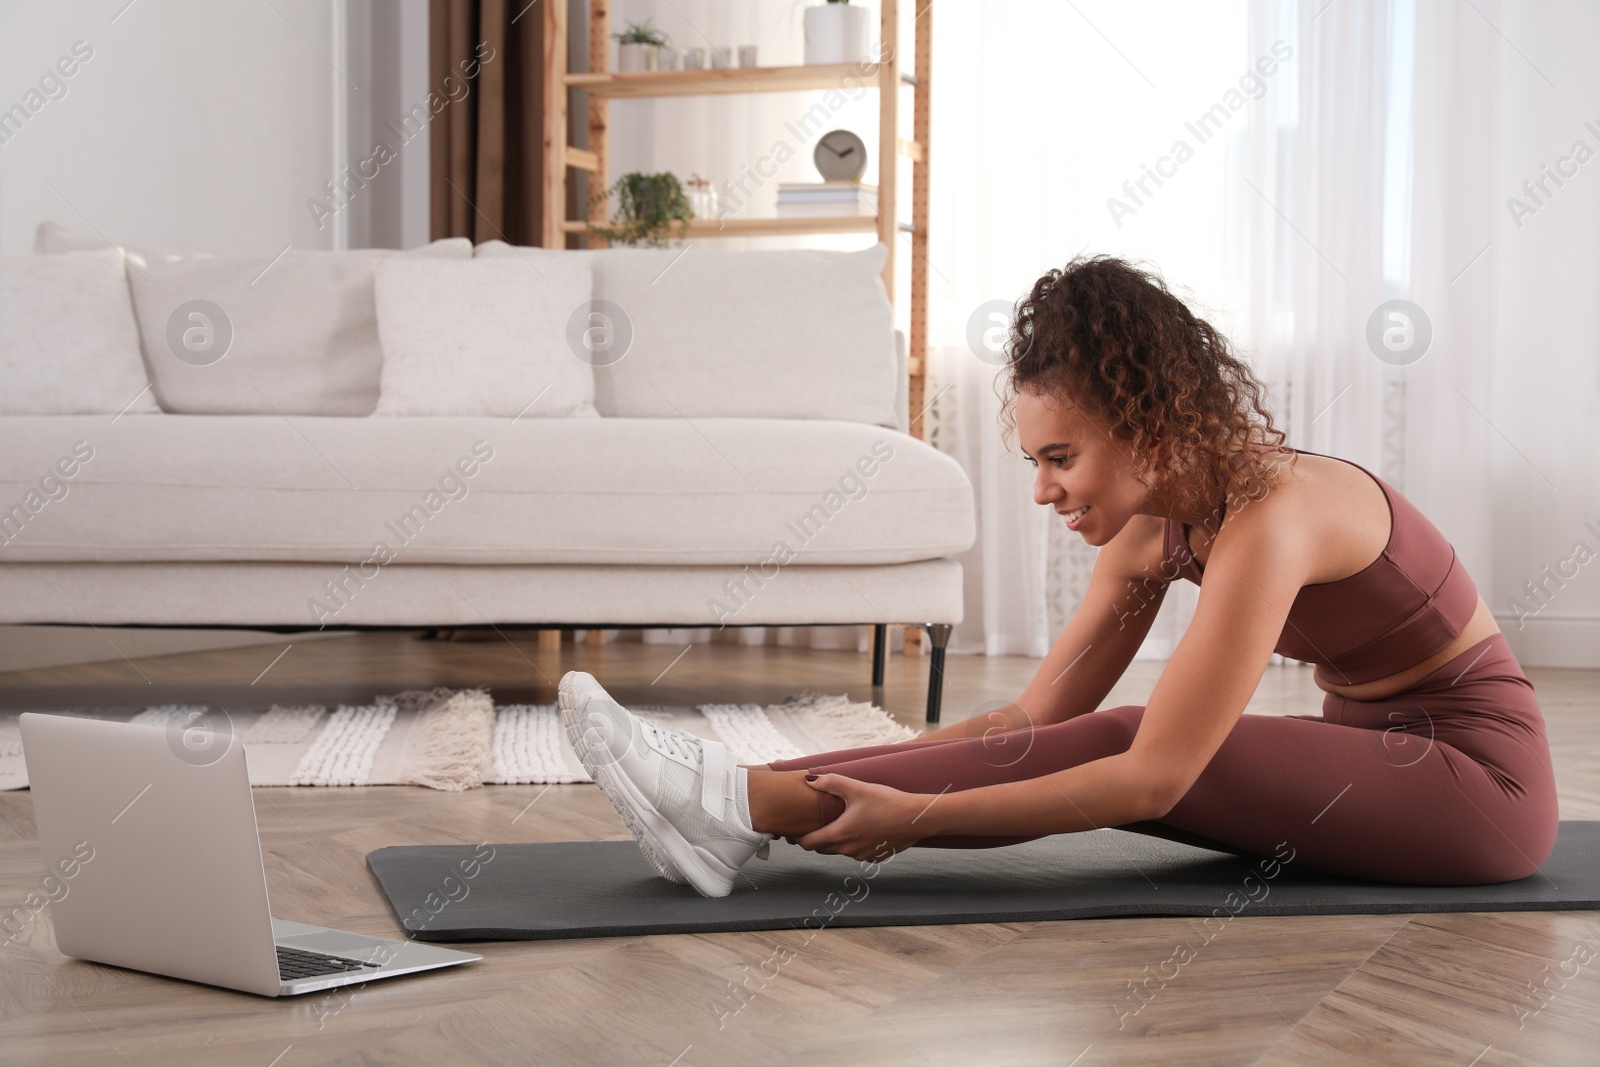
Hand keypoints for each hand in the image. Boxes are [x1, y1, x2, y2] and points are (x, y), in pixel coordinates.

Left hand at [794, 774, 932, 860]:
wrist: (916, 818)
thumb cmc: (887, 802)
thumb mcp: (857, 788)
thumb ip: (831, 782)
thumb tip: (809, 779)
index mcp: (841, 834)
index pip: (808, 843)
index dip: (798, 837)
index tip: (793, 829)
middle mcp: (849, 849)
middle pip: (821, 849)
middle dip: (814, 838)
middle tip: (811, 823)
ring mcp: (863, 855)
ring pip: (839, 851)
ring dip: (834, 840)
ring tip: (836, 823)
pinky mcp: (875, 857)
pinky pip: (856, 853)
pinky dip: (852, 844)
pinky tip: (859, 828)